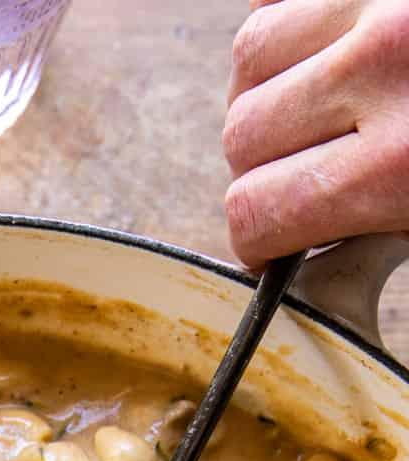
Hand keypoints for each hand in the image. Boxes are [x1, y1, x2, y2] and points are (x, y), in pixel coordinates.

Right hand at [223, 0, 408, 263]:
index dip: (256, 237)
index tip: (270, 241)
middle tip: (300, 174)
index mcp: (402, 161)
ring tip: (309, 106)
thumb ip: (372, 235)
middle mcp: (382, 65)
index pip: (257, 210)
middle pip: (242, 132)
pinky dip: (285, 21)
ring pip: (251, 51)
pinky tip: (315, 54)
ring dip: (264, 87)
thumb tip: (296, 262)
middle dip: (259, 165)